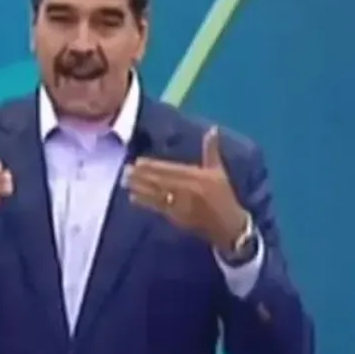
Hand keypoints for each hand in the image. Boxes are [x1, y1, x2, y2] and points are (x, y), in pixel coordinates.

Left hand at [124, 127, 249, 250]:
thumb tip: (213, 129)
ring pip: (157, 194)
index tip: (138, 161)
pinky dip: (146, 202)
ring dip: (140, 188)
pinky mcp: (178, 218)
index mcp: (198, 176)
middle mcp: (189, 189)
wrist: (229, 224)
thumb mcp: (219, 171)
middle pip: (160, 181)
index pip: (171, 169)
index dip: (153, 166)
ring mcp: (182, 204)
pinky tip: (134, 197)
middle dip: (142, 176)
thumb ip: (211, 150)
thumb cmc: (223, 195)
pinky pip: (159, 208)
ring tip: (125, 182)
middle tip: (126, 170)